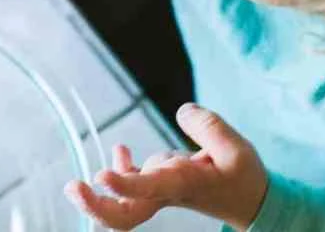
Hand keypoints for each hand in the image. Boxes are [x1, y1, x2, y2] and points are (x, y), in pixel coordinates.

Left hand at [66, 103, 269, 231]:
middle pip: (124, 214)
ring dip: (97, 197)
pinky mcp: (159, 184)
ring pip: (122, 204)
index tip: (102, 175)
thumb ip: (209, 127)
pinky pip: (130, 183)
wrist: (251, 200)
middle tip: (73, 188)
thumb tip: (181, 111)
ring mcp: (158, 191)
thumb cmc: (243, 177)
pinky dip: (119, 169)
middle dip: (96, 205)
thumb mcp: (236, 148)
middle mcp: (164, 192)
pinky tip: (121, 150)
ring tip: (74, 185)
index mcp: (182, 186)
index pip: (147, 189)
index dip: (123, 184)